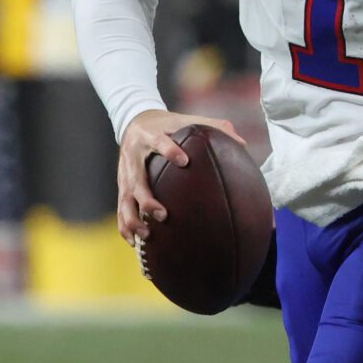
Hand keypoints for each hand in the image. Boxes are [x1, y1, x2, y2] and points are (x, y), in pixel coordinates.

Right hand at [116, 109, 249, 242]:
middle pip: (136, 178)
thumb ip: (214, 127)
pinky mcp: (121, 184)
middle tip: (162, 215)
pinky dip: (125, 225)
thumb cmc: (167, 125)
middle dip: (147, 199)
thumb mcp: (186, 121)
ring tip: (146, 234)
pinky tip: (135, 242)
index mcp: (151, 135)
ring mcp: (125, 172)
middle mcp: (134, 155)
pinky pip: (120, 207)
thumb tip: (242, 143)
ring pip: (125, 198)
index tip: (183, 161)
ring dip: (133, 218)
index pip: (158, 141)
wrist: (134, 122)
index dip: (169, 150)